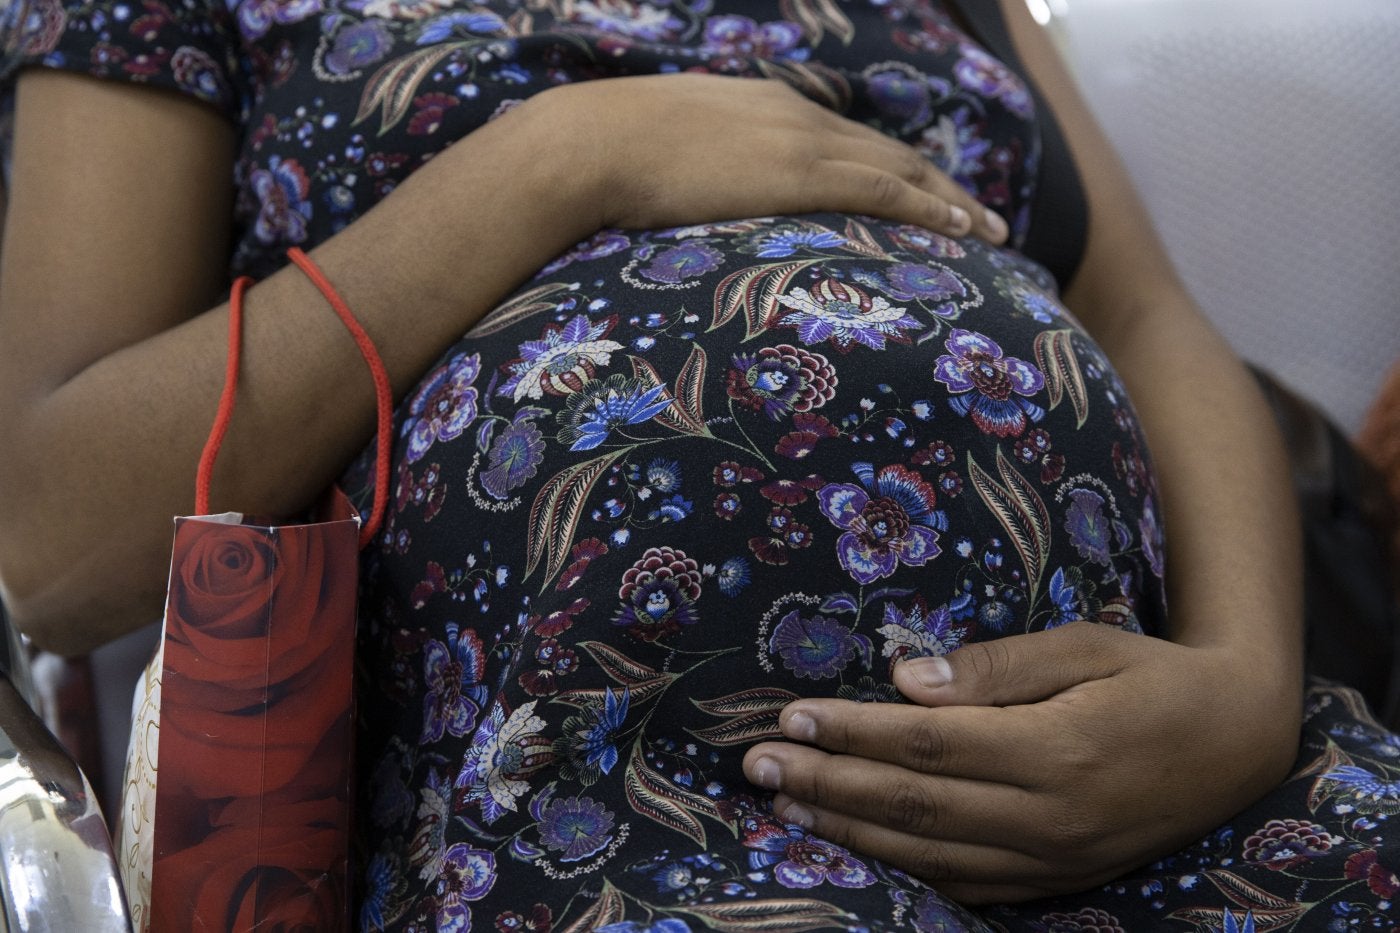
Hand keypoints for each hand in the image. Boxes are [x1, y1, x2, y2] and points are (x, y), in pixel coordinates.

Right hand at [533, 73, 1007, 242]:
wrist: (590, 145)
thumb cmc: (607, 157)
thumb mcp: (660, 155)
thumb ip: (693, 170)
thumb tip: (684, 199)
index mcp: (764, 109)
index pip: (846, 140)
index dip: (889, 167)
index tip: (918, 192)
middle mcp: (797, 116)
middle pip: (889, 151)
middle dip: (939, 184)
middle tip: (978, 216)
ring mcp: (803, 141)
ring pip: (903, 169)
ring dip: (952, 200)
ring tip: (990, 231)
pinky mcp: (802, 172)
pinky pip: (887, 190)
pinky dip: (932, 208)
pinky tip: (964, 230)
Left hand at [741, 622, 1300, 902]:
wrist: (1237, 743)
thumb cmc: (1152, 676)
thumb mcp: (1085, 646)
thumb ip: (995, 667)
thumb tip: (902, 681)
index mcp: (1058, 749)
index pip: (928, 745)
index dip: (853, 735)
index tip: (791, 719)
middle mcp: (1051, 815)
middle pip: (914, 805)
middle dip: (827, 787)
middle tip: (756, 768)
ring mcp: (1054, 859)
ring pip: (929, 855)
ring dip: (847, 834)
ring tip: (782, 810)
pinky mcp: (1058, 880)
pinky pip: (966, 887)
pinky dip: (902, 873)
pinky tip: (853, 853)